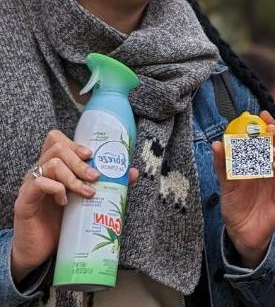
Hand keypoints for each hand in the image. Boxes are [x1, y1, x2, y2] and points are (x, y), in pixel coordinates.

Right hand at [11, 130, 137, 282]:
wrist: (40, 252)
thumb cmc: (62, 223)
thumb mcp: (84, 201)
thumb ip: (105, 185)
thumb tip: (131, 173)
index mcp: (52, 168)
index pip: (57, 140)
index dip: (74, 143)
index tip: (91, 155)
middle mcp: (40, 172)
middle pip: (57, 148)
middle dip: (81, 162)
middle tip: (96, 177)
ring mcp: (30, 185)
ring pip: (51, 164)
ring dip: (74, 176)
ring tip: (87, 192)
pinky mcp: (24, 201)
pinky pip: (39, 184)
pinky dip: (57, 189)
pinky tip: (65, 202)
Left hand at [211, 111, 274, 267]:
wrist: (239, 233)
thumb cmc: (235, 205)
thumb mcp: (225, 182)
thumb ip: (223, 164)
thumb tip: (216, 143)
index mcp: (265, 162)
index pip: (274, 138)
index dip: (271, 125)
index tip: (263, 114)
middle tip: (270, 130)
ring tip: (272, 151)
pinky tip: (273, 167)